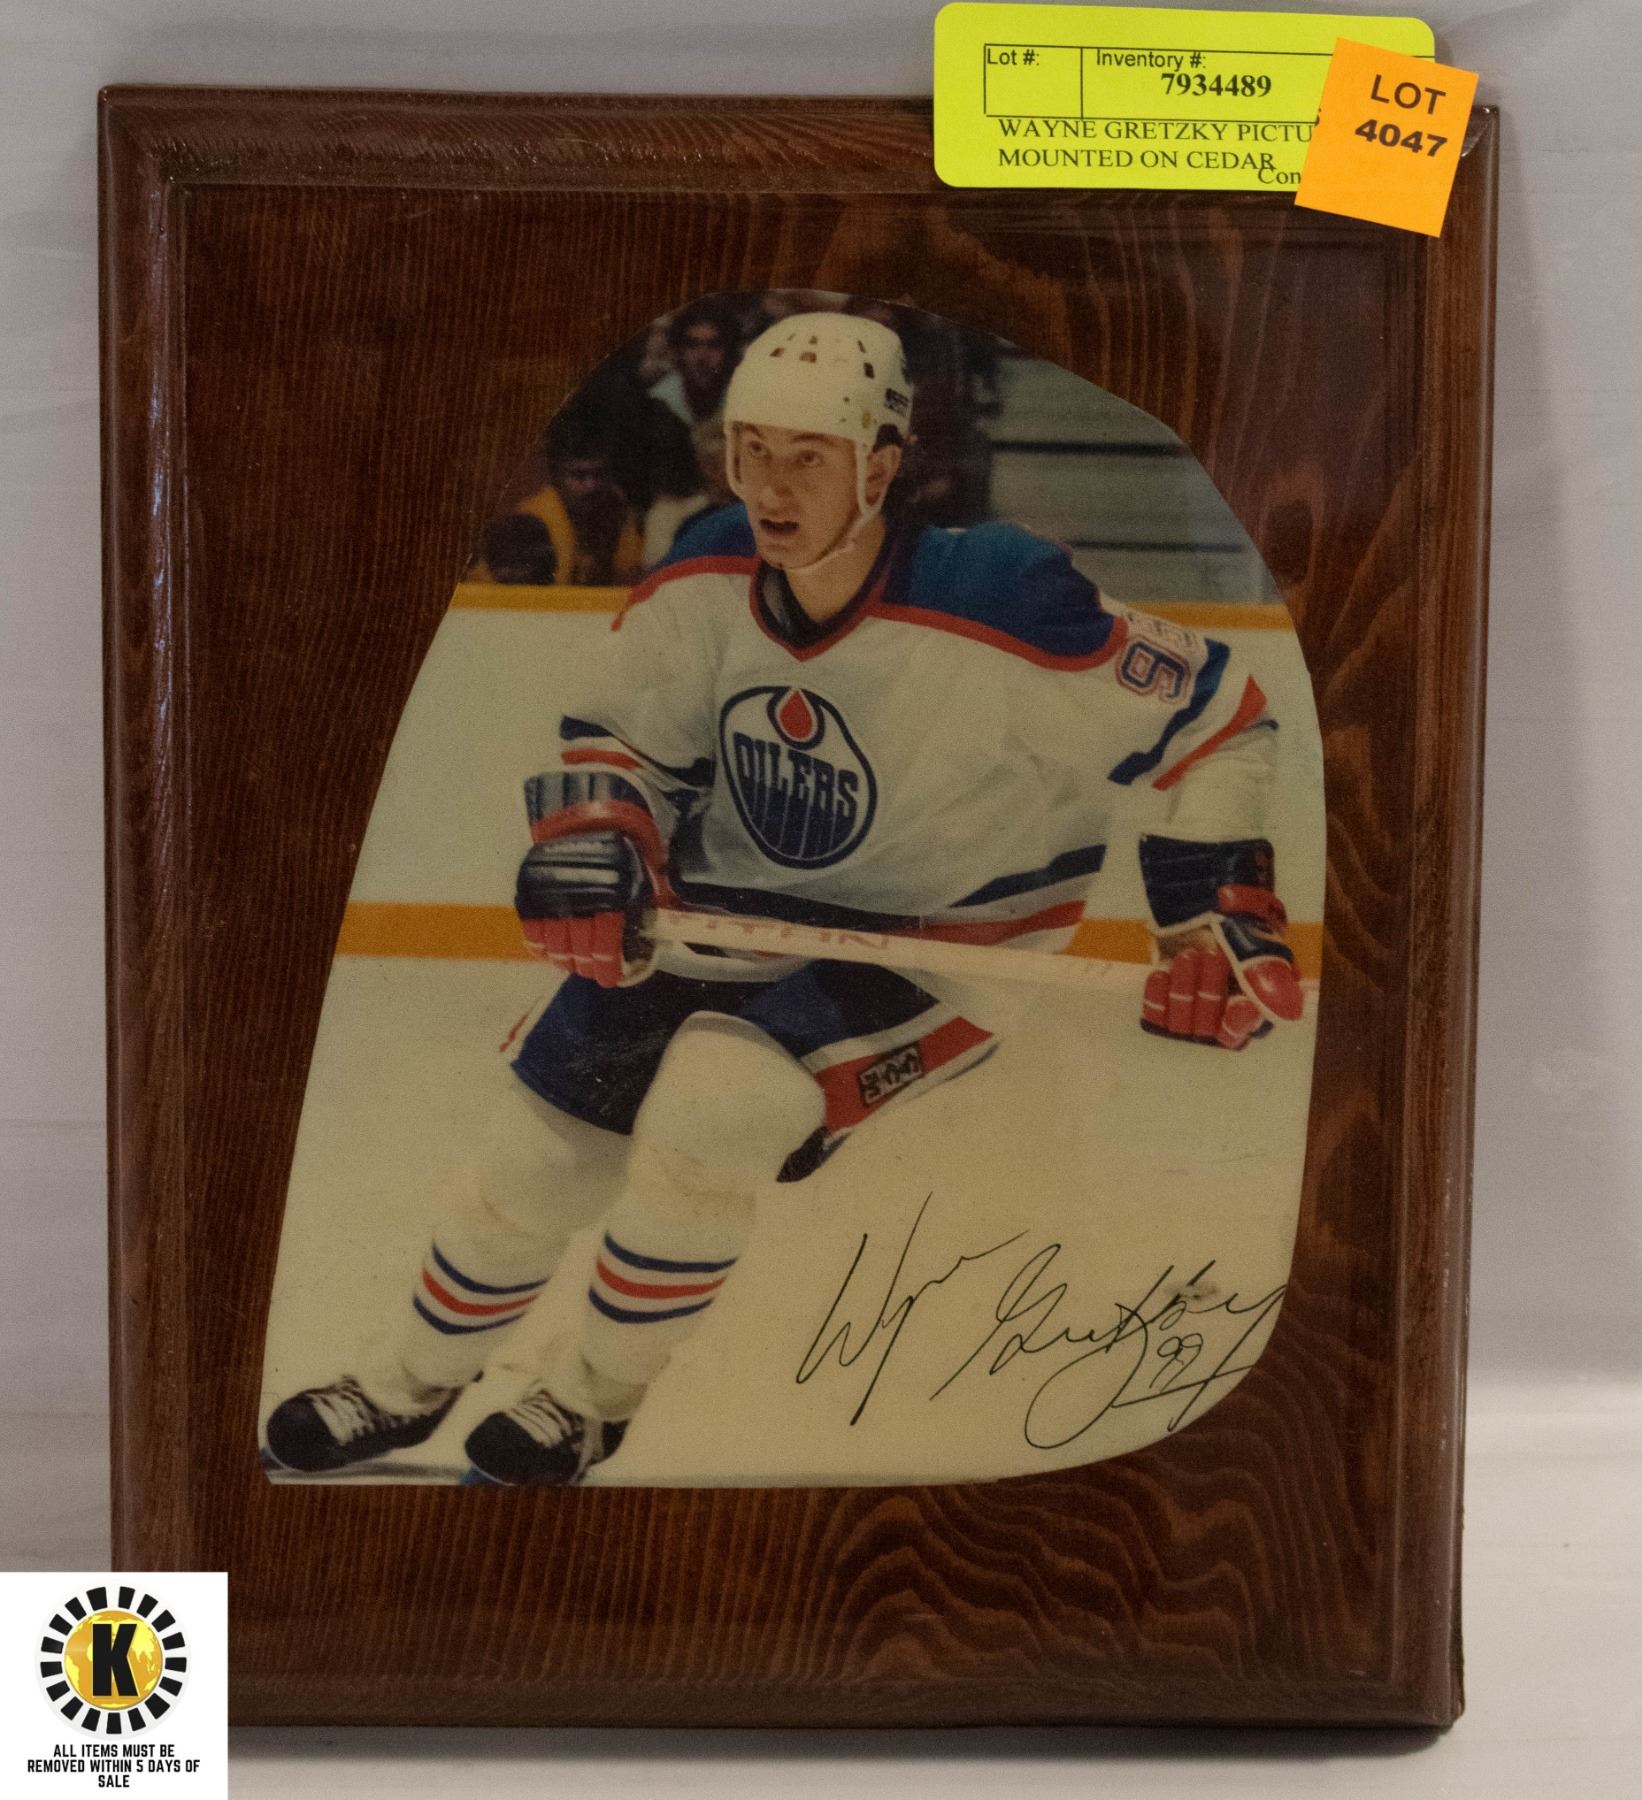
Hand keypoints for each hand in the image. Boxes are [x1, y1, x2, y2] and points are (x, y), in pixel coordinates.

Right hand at [515, 832, 653, 988]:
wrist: (589, 822)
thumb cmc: (621, 858)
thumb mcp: (641, 883)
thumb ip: (641, 917)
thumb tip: (642, 954)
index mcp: (615, 894)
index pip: (606, 946)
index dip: (608, 968)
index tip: (609, 978)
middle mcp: (583, 895)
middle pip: (580, 949)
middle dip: (587, 966)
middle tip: (590, 971)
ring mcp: (554, 893)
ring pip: (556, 944)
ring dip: (565, 959)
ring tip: (572, 963)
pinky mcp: (532, 890)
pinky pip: (533, 929)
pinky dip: (540, 945)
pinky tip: (550, 951)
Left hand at [1137, 838, 1305, 1049]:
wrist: (1199, 889)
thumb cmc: (1236, 915)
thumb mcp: (1254, 943)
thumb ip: (1268, 978)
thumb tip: (1289, 1012)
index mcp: (1256, 1000)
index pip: (1247, 1029)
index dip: (1241, 1022)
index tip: (1240, 1003)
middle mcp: (1224, 1008)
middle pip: (1213, 1026)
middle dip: (1210, 994)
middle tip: (1210, 956)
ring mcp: (1194, 1002)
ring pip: (1185, 1021)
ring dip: (1184, 992)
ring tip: (1186, 956)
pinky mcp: (1167, 993)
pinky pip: (1158, 1014)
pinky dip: (1157, 999)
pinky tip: (1159, 975)